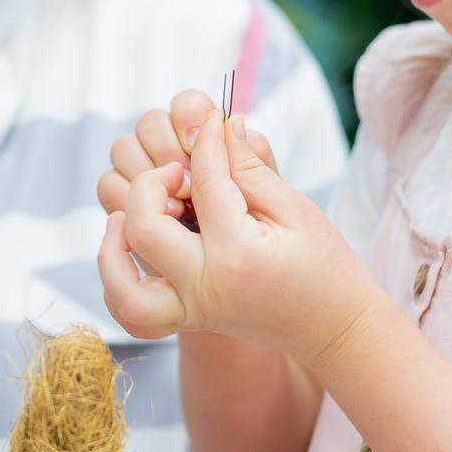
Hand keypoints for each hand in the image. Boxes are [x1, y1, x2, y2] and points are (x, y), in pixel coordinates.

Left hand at [97, 109, 373, 366]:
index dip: (206, 141)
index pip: (203, 182)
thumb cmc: (325, 266)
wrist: (336, 330)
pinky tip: (128, 242)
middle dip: (150, 184)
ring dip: (115, 239)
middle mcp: (205, 287)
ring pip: (121, 284)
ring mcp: (192, 310)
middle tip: (178, 169)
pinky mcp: (186, 320)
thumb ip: (250, 168)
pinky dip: (117, 277)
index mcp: (238, 254)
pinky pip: (130, 311)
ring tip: (129, 211)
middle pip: (144, 227)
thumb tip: (219, 124)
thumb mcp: (295, 208)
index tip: (211, 121)